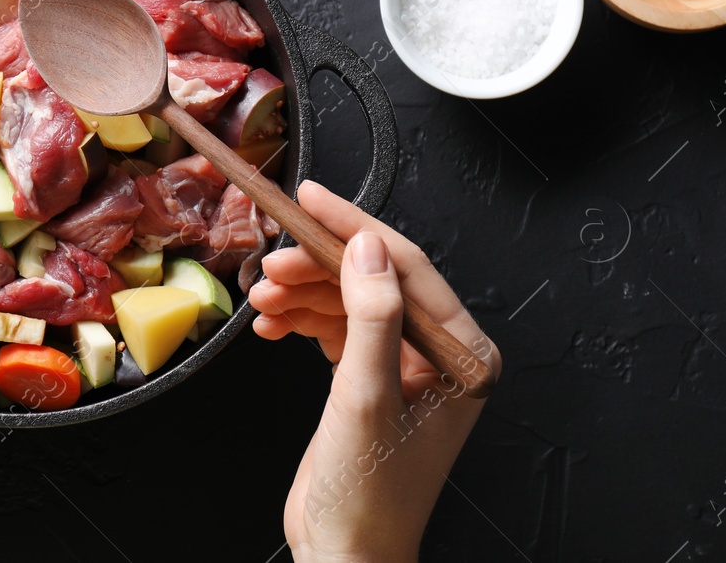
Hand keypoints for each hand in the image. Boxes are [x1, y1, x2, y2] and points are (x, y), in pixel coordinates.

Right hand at [249, 181, 500, 562]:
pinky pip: (332, 328)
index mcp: (462, 357)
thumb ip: (372, 317)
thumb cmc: (371, 498)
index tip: (312, 198)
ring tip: (263, 296)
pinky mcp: (369, 380)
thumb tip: (367, 249)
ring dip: (301, 292)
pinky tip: (270, 323)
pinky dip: (298, 319)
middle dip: (316, 266)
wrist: (344, 555)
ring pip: (347, 300)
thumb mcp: (367, 398)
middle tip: (271, 259)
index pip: (407, 269)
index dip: (354, 228)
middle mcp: (439, 356)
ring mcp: (403, 367)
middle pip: (372, 279)